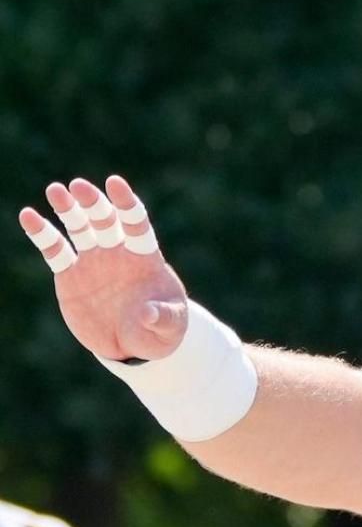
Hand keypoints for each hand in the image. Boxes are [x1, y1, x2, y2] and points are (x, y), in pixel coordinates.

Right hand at [18, 175, 188, 361]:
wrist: (133, 343)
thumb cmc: (159, 331)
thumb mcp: (169, 329)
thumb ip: (162, 318)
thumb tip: (147, 314)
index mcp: (145, 258)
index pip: (136, 224)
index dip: (126, 203)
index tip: (115, 182)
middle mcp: (118, 253)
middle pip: (105, 220)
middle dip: (93, 202)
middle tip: (78, 186)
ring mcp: (93, 261)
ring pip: (78, 228)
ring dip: (67, 208)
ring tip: (55, 190)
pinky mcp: (70, 274)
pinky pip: (54, 250)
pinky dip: (42, 233)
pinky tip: (28, 215)